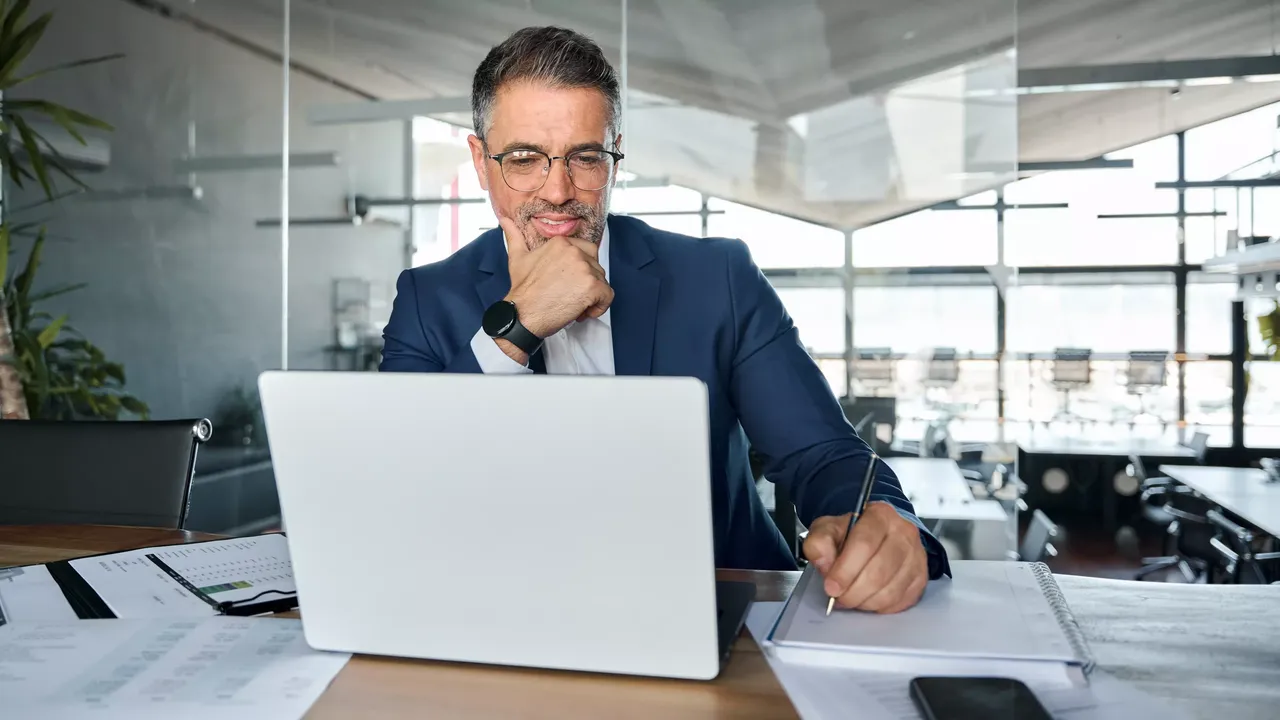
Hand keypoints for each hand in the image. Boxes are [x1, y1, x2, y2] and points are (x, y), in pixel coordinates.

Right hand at [499, 215, 613, 338]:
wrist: (523, 315)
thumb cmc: (523, 291)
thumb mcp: (517, 258)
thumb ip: (514, 236)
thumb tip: (505, 220)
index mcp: (561, 243)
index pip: (586, 251)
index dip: (579, 270)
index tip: (567, 282)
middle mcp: (575, 252)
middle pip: (595, 267)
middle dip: (586, 283)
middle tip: (569, 294)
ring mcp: (585, 269)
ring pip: (602, 281)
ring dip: (591, 296)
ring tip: (572, 304)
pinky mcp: (592, 287)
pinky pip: (607, 296)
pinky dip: (599, 307)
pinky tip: (581, 312)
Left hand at [802, 502, 927, 613]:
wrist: (876, 537)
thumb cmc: (851, 535)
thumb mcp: (828, 530)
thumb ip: (819, 542)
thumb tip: (824, 563)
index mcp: (880, 515)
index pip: (864, 544)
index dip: (845, 570)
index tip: (831, 587)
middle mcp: (904, 532)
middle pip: (879, 571)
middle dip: (853, 591)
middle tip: (838, 597)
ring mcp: (916, 555)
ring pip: (890, 590)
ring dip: (865, 601)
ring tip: (851, 597)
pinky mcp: (921, 577)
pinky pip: (900, 601)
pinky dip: (879, 606)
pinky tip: (868, 598)